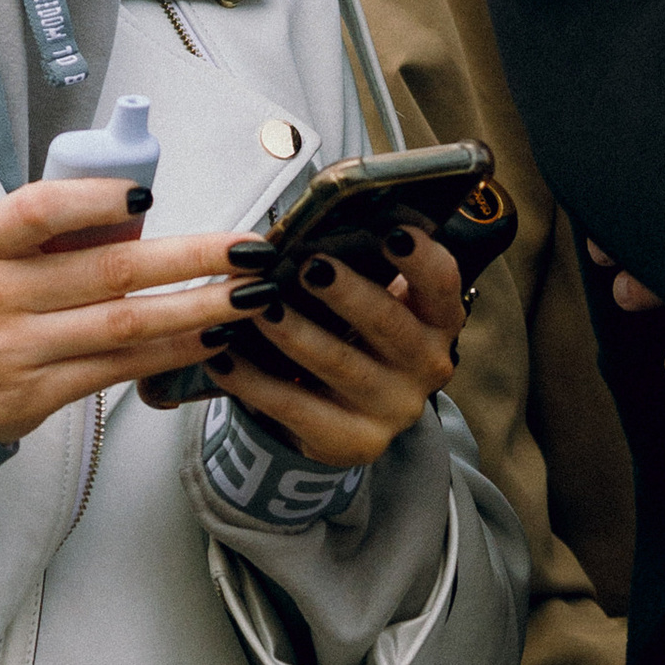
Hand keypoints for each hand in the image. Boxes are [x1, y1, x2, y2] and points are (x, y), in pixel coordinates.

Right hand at [0, 182, 456, 463]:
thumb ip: (38, 236)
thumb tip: (133, 210)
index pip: (38, 211)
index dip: (96, 198)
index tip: (149, 192)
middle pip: (109, 272)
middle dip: (191, 258)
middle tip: (250, 248)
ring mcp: (17, 351)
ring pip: (125, 326)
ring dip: (197, 309)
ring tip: (250, 297)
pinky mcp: (37, 396)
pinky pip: (117, 370)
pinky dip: (169, 353)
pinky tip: (210, 339)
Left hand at [205, 226, 466, 469]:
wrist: (342, 411)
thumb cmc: (350, 331)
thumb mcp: (367, 299)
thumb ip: (354, 264)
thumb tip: (307, 223)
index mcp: (436, 318)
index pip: (441, 283)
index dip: (421, 258)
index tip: (392, 232)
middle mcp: (426, 364)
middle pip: (388, 323)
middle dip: (347, 293)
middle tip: (308, 266)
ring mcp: (394, 408)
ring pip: (340, 365)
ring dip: (295, 334)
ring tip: (258, 307)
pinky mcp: (354, 441)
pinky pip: (296, 408)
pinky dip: (255, 381)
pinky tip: (223, 358)